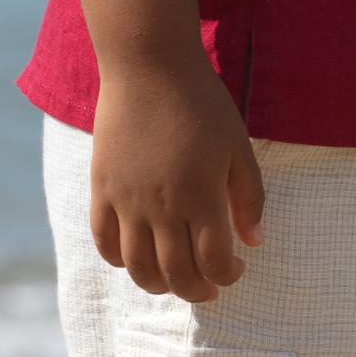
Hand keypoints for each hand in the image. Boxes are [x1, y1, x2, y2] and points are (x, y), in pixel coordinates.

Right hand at [88, 63, 265, 304]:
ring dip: (158, 285)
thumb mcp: (238, 146)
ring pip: (138, 268)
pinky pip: (104, 241)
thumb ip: (249, 198)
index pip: (213, 263)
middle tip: (208, 286)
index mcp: (202, 196)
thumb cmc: (202, 103)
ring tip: (173, 278)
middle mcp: (163, 207)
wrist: (149, 66)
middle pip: (177, 275)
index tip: (235, 268)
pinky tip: (137, 255)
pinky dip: (119, 260)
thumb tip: (254, 243)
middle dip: (197, 290)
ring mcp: (127, 200)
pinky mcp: (101, 188)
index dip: (227, 276)